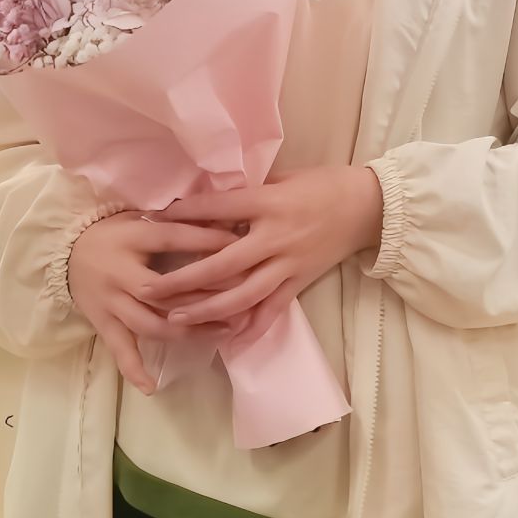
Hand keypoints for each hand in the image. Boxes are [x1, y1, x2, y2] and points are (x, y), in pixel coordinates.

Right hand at [67, 212, 244, 394]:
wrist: (65, 253)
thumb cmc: (115, 233)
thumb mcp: (143, 218)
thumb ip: (180, 223)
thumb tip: (227, 222)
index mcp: (132, 239)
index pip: (172, 239)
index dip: (206, 242)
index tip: (239, 247)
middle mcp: (120, 274)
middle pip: (163, 290)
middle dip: (202, 296)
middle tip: (240, 297)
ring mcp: (110, 303)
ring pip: (149, 322)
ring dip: (186, 331)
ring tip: (222, 331)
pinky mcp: (102, 324)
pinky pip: (119, 349)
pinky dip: (134, 369)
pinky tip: (152, 386)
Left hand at [147, 166, 384, 345]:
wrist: (369, 207)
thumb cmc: (326, 184)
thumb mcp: (286, 177)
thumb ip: (251, 192)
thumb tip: (213, 201)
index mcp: (269, 203)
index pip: (217, 210)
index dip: (183, 214)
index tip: (153, 219)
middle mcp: (275, 237)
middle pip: (220, 264)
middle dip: (182, 280)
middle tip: (148, 290)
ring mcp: (288, 264)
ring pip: (242, 294)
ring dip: (206, 310)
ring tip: (176, 319)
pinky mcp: (300, 282)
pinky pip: (272, 310)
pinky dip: (250, 327)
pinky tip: (227, 340)